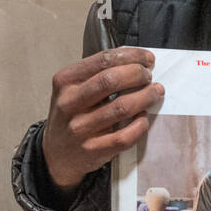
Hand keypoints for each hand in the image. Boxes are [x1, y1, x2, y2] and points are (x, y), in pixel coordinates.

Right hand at [41, 47, 163, 190]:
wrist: (55, 154)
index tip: (147, 58)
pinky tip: (143, 118)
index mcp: (65, 82)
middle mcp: (69, 103)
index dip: (131, 56)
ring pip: (122, 107)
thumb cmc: (71, 116)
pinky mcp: (93, 150)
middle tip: (149, 76)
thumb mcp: (72, 89)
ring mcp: (80, 128)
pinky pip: (124, 136)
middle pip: (111, 80)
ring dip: (146, 97)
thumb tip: (136, 62)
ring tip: (155, 92)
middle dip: (138, 74)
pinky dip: (140, 125)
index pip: (103, 60)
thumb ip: (97, 74)